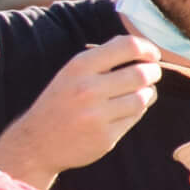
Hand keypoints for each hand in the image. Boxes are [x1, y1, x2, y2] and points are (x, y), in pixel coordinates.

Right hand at [0, 35, 159, 180]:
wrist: (35, 143)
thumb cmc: (60, 103)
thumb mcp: (71, 74)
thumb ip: (102, 59)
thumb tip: (143, 48)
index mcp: (78, 67)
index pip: (128, 46)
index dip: (147, 49)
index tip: (151, 55)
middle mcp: (87, 89)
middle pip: (142, 73)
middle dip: (153, 72)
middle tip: (151, 74)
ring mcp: (96, 115)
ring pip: (144, 97)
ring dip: (147, 93)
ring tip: (138, 94)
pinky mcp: (105, 137)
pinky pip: (135, 117)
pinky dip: (136, 111)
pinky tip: (123, 111)